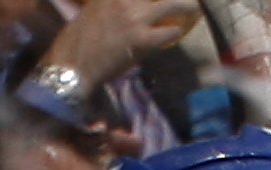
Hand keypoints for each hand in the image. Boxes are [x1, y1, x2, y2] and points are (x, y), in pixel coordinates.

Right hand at [39, 0, 198, 87]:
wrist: (74, 62)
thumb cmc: (82, 37)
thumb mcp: (96, 5)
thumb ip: (114, 0)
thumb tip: (132, 5)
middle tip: (191, 0)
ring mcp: (133, 16)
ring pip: (171, 4)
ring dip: (187, 6)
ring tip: (195, 8)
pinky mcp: (139, 39)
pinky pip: (167, 31)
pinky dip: (176, 31)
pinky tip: (178, 31)